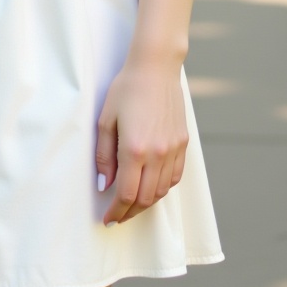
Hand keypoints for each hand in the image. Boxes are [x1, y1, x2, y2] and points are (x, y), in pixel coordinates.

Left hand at [95, 59, 188, 224]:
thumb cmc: (126, 89)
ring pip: (162, 191)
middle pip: (146, 198)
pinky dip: (163, 188)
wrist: (156, 67)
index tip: (108, 219)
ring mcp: (173, 148)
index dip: (116, 211)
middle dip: (130, 212)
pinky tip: (152, 187)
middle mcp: (157, 153)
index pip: (127, 194)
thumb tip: (105, 184)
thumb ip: (104, 156)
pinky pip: (175, 176)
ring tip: (133, 204)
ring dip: (147, 203)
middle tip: (118, 216)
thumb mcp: (106, 119)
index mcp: (135, 148)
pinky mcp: (183, 142)